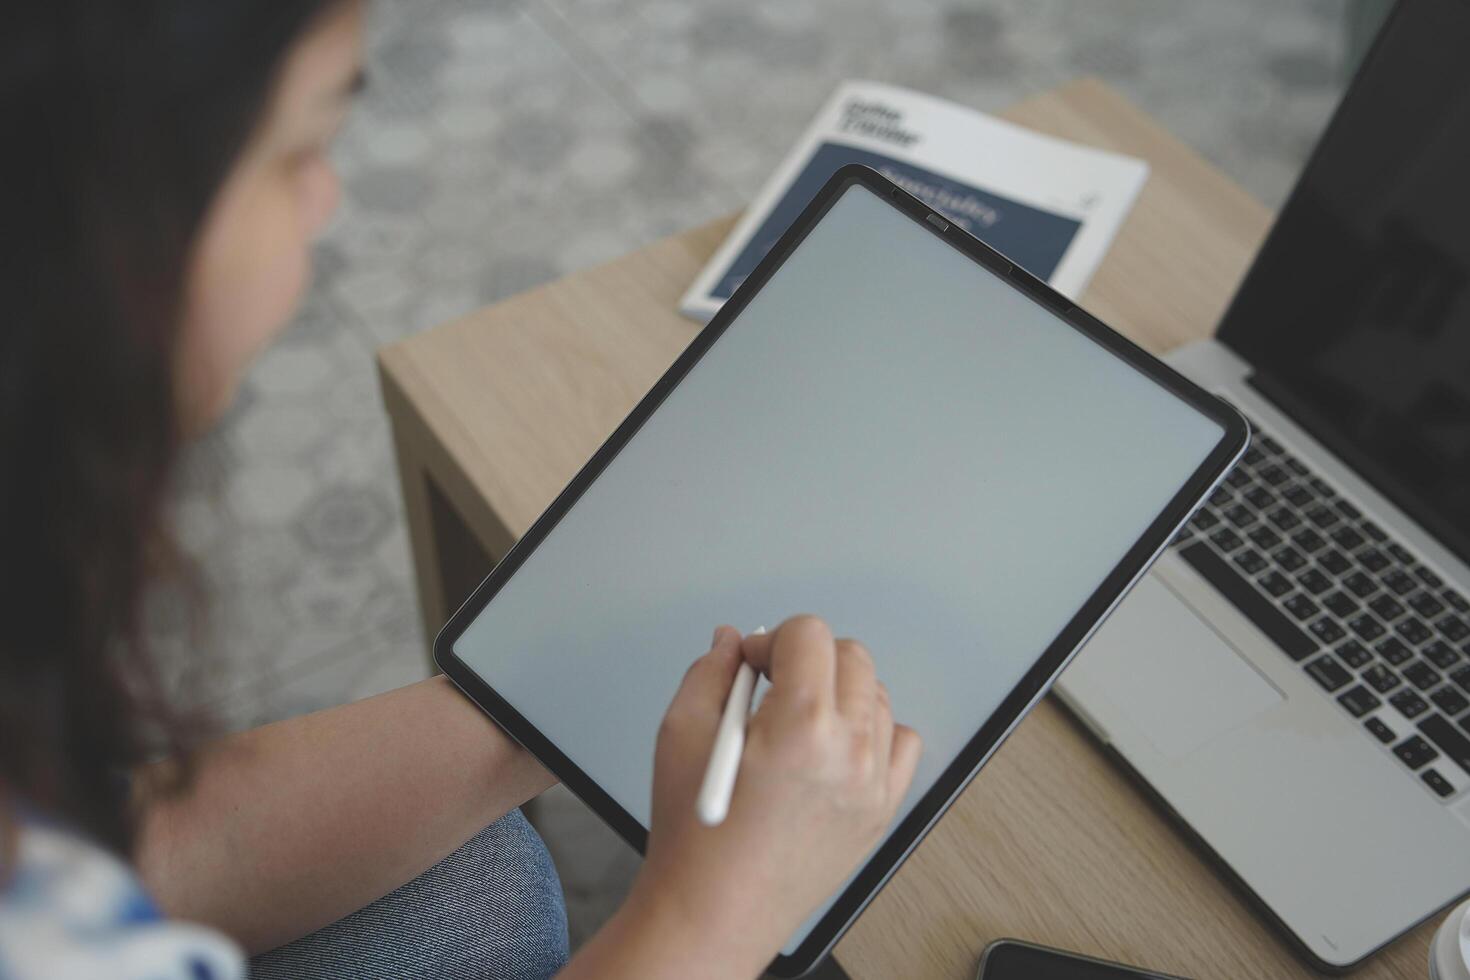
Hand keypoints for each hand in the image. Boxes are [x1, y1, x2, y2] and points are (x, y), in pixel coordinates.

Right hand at [626, 616, 921, 974]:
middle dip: (807, 659)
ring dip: (838, 694)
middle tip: (771, 687)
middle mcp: (849, 750)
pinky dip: (872, 734)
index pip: (809, 634)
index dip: (772, 640)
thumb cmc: (696, 835)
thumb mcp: (681, 734)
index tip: (752, 664)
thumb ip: (711, 672)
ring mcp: (873, 783)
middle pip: (851, 657)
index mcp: (800, 725)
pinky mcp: (881, 811)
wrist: (715, 912)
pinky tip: (833, 749)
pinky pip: (900, 744)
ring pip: (876, 696)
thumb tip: (733, 641)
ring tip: (796, 723)